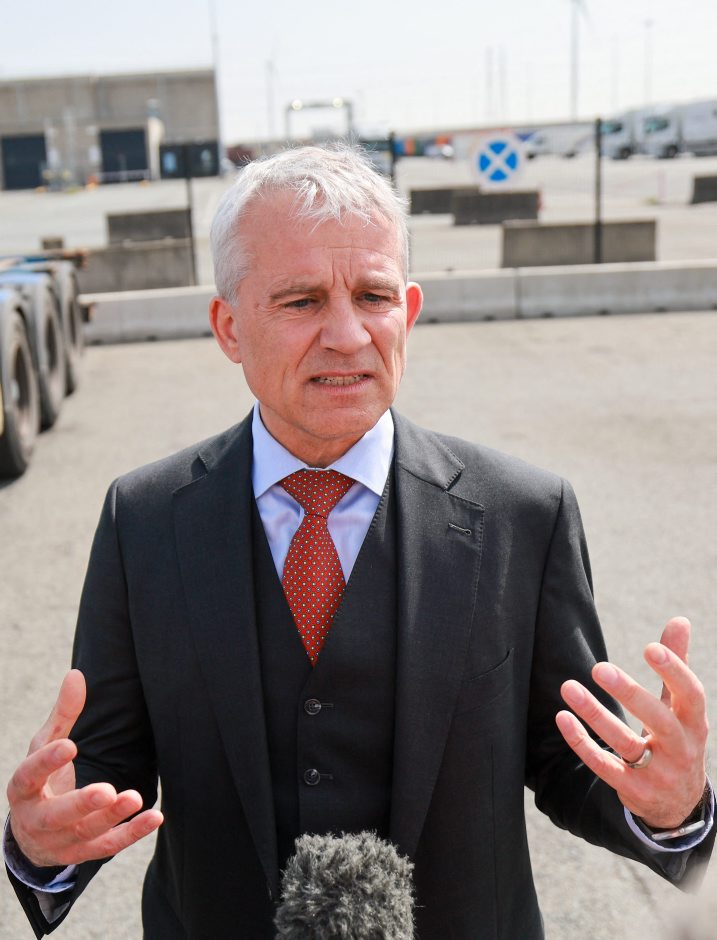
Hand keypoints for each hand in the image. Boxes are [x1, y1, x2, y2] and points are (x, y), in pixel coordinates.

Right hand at [6, 670, 162, 868]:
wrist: (31, 835)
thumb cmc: (42, 779)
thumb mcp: (45, 744)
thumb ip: (63, 713)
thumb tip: (77, 674)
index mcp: (22, 788)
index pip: (30, 775)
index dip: (48, 761)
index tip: (70, 745)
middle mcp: (36, 819)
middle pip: (57, 815)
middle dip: (82, 803)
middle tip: (107, 790)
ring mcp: (59, 841)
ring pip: (85, 834)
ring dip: (111, 818)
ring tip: (136, 797)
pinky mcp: (81, 854)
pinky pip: (107, 847)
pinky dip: (131, 833)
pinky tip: (155, 817)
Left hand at [556, 617, 707, 829]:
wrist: (679, 804)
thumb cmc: (676, 738)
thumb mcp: (683, 707)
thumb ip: (678, 664)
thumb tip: (680, 620)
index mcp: (694, 722)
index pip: (690, 694)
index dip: (674, 671)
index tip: (650, 648)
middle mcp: (680, 748)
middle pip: (658, 719)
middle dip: (629, 693)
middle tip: (599, 668)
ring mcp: (658, 772)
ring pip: (624, 742)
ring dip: (594, 714)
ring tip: (568, 687)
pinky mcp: (633, 789)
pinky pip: (603, 764)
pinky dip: (581, 742)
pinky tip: (563, 718)